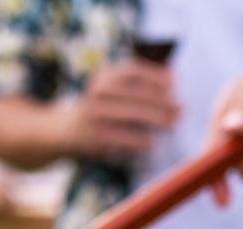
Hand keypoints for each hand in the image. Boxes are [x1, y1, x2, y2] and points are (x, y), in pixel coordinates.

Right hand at [62, 59, 177, 160]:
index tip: (174, 83)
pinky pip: (119, 137)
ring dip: (155, 118)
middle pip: (135, 93)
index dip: (155, 75)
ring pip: (130, 114)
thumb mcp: (110, 89)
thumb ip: (136, 84)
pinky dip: (137, 141)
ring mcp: (93, 114)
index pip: (132, 70)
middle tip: (180, 109)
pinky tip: (151, 143)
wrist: (62, 129)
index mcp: (103, 77)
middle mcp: (97, 92)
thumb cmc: (99, 108)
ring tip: (172, 123)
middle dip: (162, 101)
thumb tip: (171, 79)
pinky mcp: (92, 136)